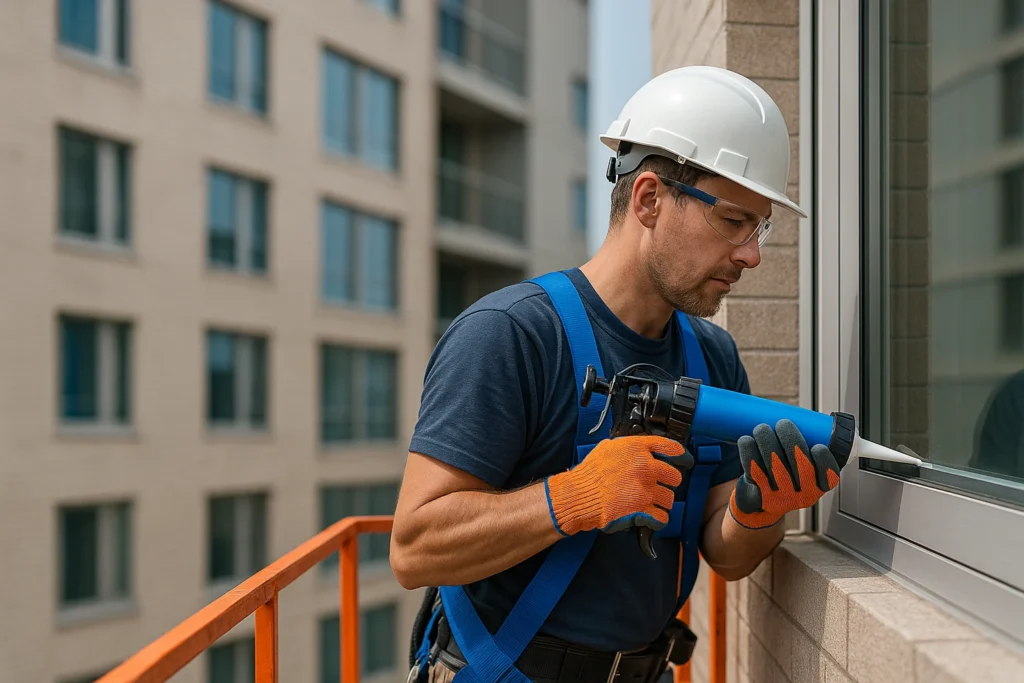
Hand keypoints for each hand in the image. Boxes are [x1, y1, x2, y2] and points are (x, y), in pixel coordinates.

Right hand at [544, 435, 692, 535]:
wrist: (579, 496)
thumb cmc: (590, 473)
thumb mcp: (608, 448)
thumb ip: (629, 447)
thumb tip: (641, 449)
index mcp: (637, 449)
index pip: (670, 447)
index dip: (681, 454)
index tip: (685, 459)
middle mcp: (645, 467)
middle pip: (674, 476)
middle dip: (669, 482)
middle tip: (660, 485)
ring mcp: (645, 490)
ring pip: (670, 498)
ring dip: (662, 501)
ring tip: (651, 502)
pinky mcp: (642, 510)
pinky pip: (662, 516)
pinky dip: (658, 518)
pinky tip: (651, 515)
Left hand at [729, 419, 847, 528]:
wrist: (760, 500)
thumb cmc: (785, 474)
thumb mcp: (804, 465)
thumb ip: (806, 445)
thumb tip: (802, 417)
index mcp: (819, 486)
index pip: (830, 476)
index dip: (825, 461)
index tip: (818, 446)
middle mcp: (803, 496)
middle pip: (801, 466)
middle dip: (791, 439)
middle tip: (783, 423)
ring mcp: (781, 498)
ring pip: (774, 465)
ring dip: (767, 440)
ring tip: (762, 428)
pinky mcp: (759, 496)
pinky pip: (754, 471)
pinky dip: (748, 451)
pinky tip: (746, 440)